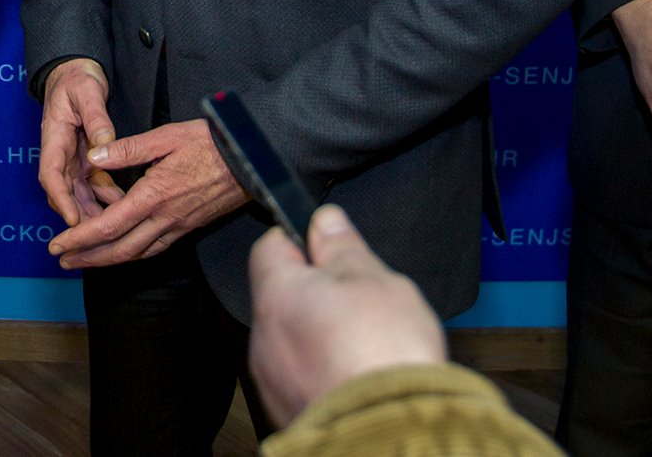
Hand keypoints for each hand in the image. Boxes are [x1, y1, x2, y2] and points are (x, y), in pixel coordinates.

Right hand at [37, 58, 120, 225]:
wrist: (74, 74)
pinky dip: (105, 196)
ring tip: (115, 223)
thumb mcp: (88, 93)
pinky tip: (122, 204)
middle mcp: (60, 154)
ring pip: (79, 193)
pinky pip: (93, 184)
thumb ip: (96, 119)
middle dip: (79, 215)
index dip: (61, 200)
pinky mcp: (85, 160)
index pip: (50, 175)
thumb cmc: (76, 80)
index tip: (73, 220)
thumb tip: (103, 146)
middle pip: (64, 192)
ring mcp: (72, 159)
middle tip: (100, 233)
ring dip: (93, 210)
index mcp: (53, 138)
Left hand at [48, 118, 247, 268]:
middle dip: (87, 258)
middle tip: (62, 260)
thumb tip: (95, 155)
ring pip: (137, 253)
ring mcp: (179, 226)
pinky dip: (133, 253)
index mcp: (154, 195)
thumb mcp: (167, 136)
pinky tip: (123, 249)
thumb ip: (128, 148)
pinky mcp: (189, 226)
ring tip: (84, 259)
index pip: (109, 226)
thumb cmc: (211, 142)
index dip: (80, 239)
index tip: (57, 245)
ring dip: (107, 260)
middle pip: (119, 250)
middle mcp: (165, 218)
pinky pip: (155, 248)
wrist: (252, 158)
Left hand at [248, 205, 447, 426]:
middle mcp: (264, 339)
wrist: (388, 430)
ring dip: (323, 334)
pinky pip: (305, 376)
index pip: (270, 246)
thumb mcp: (373, 278)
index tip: (330, 245)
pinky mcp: (292, 410)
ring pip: (295, 339)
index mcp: (276, 295)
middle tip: (362, 297)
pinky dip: (327, 371)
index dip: (302, 240)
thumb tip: (326, 221)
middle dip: (319, 292)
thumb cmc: (381, 356)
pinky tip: (360, 373)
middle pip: (284, 296)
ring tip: (367, 341)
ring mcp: (275, 379)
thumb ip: (342, 247)